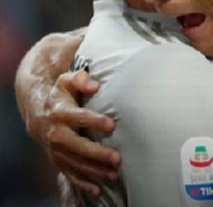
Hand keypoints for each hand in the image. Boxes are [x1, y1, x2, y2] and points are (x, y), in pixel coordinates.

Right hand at [39, 71, 119, 195]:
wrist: (38, 113)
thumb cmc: (60, 95)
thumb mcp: (66, 81)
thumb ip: (80, 80)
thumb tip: (94, 85)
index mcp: (60, 112)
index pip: (77, 117)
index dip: (93, 121)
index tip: (111, 124)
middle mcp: (56, 133)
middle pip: (75, 145)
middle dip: (96, 153)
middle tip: (116, 158)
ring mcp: (56, 149)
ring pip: (74, 162)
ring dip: (94, 170)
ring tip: (114, 174)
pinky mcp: (58, 160)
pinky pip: (69, 173)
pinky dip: (82, 182)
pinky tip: (97, 189)